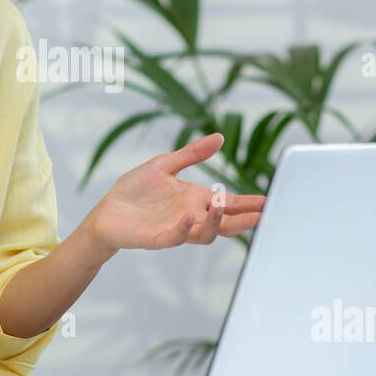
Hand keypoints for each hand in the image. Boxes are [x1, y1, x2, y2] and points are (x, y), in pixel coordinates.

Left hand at [86, 133, 265, 249]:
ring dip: (217, 222)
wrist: (107, 212)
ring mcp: (177, 229)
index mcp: (196, 200)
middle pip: (226, 222)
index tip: (268, 200)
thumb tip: (220, 137)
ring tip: (223, 205)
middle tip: (263, 213)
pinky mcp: (158, 238)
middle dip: (245, 218)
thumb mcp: (165, 165)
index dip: (249, 203)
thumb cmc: (135, 191)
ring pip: (207, 233)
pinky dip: (185, 229)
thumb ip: (192, 154)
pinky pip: (177, 237)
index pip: (230, 203)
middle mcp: (192, 217)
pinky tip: (188, 217)